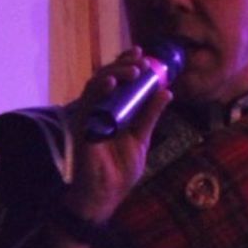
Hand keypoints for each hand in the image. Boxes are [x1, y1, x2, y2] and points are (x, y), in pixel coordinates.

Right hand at [66, 47, 171, 227]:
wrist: (106, 194)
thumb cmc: (119, 169)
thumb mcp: (141, 138)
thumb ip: (150, 115)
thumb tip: (166, 91)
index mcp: (112, 111)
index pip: (117, 81)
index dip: (126, 64)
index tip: (142, 53)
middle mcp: (97, 110)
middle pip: (106, 78)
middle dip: (124, 65)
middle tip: (142, 61)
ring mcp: (88, 117)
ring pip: (96, 86)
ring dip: (114, 74)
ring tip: (133, 69)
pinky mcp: (81, 128)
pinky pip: (87, 105)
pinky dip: (98, 91)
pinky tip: (111, 83)